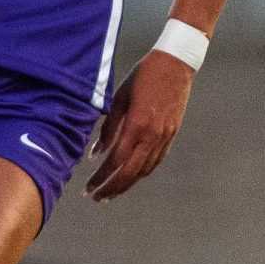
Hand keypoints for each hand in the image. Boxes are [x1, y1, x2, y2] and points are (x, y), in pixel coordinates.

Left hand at [84, 50, 194, 201]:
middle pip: (130, 173)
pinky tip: (131, 176)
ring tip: (111, 193)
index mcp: (136, 125)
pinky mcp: (172, 134)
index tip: (89, 187)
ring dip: (127, 184)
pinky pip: (156, 161)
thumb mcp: (119, 98)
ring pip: (144, 171)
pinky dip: (142, 172)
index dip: (101, 177)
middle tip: (96, 197)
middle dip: (112, 188)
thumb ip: (108, 128)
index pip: (116, 161)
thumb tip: (95, 153)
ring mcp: (164, 136)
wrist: (175, 65)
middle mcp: (152, 135)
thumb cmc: (142, 77)